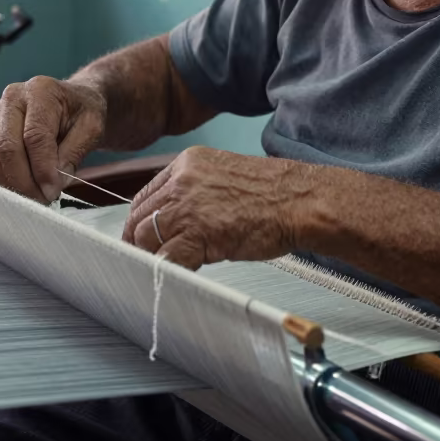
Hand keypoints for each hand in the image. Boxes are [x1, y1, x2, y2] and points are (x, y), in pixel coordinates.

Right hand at [0, 77, 106, 202]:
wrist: (70, 103)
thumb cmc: (81, 113)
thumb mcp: (92, 128)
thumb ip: (74, 153)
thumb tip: (52, 182)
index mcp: (41, 91)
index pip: (35, 136)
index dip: (42, 169)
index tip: (52, 192)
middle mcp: (12, 98)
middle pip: (6, 148)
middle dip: (23, 181)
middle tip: (42, 200)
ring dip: (10, 184)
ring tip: (33, 196)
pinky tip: (17, 186)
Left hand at [124, 145, 315, 268]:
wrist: (301, 200)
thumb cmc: (275, 194)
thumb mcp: (225, 178)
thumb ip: (196, 193)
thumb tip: (176, 221)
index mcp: (187, 163)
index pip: (145, 196)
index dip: (139, 223)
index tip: (141, 240)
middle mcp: (182, 180)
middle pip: (139, 218)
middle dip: (138, 244)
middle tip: (146, 262)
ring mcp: (187, 206)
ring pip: (145, 239)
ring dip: (151, 259)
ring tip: (163, 271)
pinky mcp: (197, 233)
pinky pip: (166, 259)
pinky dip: (165, 271)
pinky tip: (175, 278)